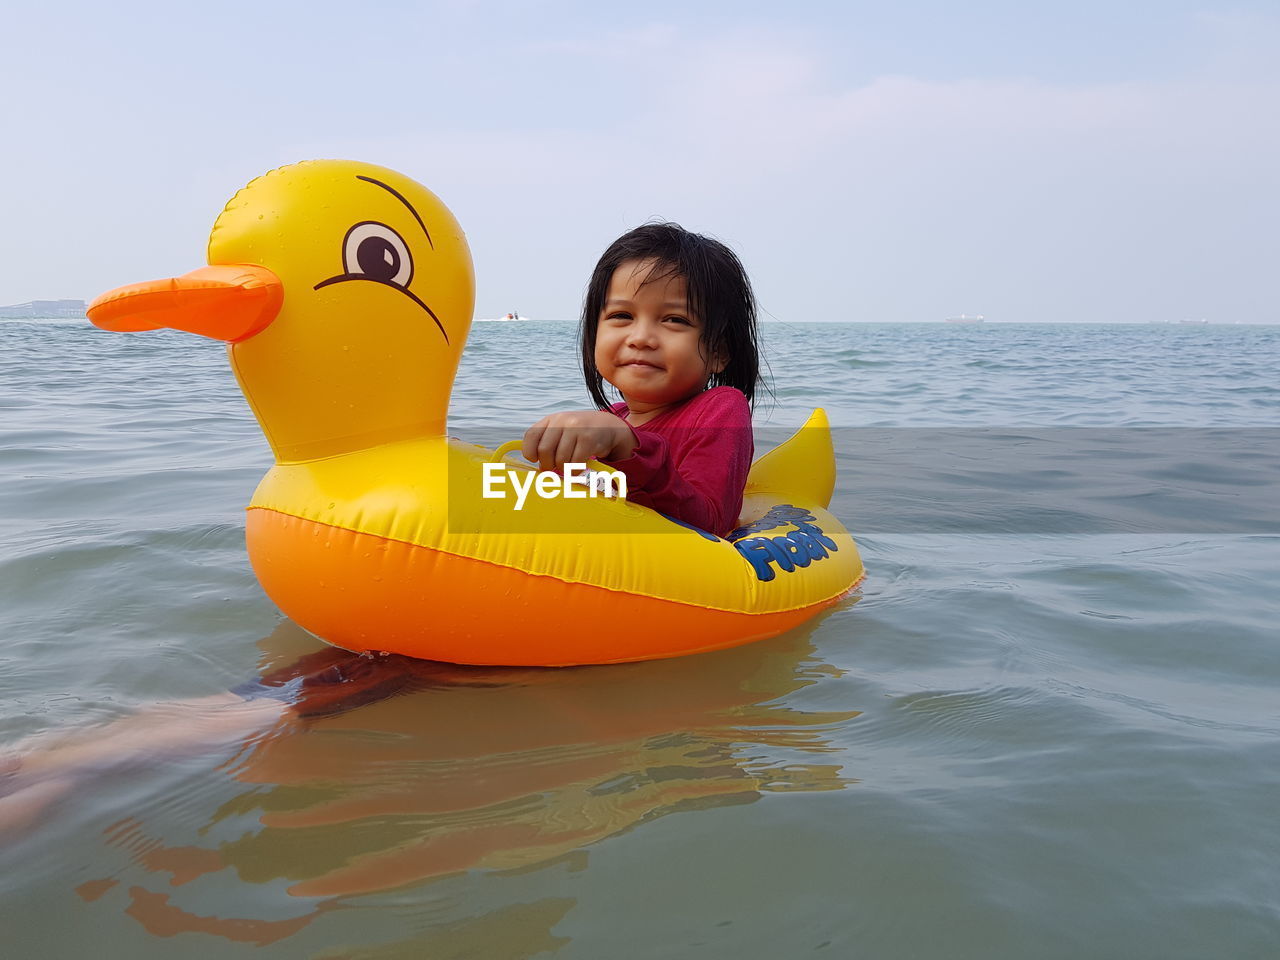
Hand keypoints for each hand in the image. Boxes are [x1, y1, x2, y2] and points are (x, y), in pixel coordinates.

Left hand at [522, 410, 636, 471]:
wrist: (607, 426)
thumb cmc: (579, 434)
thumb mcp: (562, 431)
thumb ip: (547, 443)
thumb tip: (540, 467)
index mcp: (551, 419)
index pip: (531, 435)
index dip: (530, 452)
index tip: (535, 460)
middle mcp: (562, 421)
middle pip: (544, 450)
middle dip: (547, 465)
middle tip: (553, 469)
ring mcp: (576, 428)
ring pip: (560, 459)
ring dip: (563, 469)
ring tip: (568, 466)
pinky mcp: (588, 439)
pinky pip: (575, 463)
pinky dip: (575, 470)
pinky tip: (578, 467)